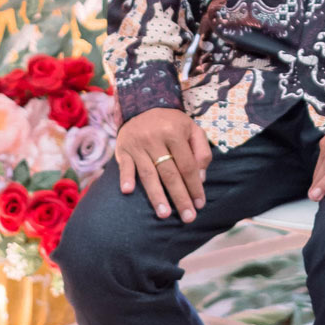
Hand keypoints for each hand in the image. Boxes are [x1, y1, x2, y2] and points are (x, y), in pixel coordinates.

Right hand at [116, 107, 211, 221]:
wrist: (142, 106)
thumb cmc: (172, 124)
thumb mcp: (192, 129)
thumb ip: (201, 152)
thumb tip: (201, 178)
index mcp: (175, 132)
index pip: (187, 165)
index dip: (194, 186)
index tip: (200, 204)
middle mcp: (156, 138)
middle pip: (170, 173)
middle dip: (180, 197)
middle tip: (188, 218)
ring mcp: (138, 144)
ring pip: (149, 174)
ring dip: (156, 196)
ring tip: (164, 215)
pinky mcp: (123, 149)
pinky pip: (125, 166)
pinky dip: (126, 177)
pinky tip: (128, 191)